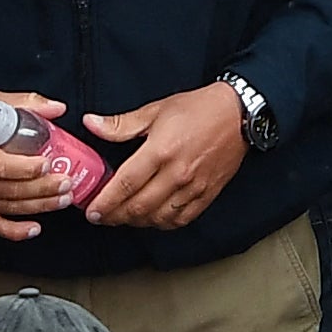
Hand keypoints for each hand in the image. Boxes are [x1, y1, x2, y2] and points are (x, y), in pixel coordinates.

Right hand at [0, 93, 78, 239]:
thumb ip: (27, 104)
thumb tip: (57, 108)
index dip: (25, 168)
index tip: (48, 164)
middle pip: (6, 188)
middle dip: (41, 188)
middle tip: (65, 183)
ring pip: (4, 207)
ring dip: (37, 206)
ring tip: (61, 200)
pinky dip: (13, 230)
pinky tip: (33, 228)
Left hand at [79, 83, 249, 233]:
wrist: (239, 113)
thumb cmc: (199, 109)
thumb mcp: (157, 110)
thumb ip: (121, 124)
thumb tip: (91, 124)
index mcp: (161, 150)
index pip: (125, 185)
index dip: (105, 202)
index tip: (91, 211)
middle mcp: (177, 173)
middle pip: (138, 207)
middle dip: (114, 216)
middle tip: (101, 216)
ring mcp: (194, 187)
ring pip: (157, 217)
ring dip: (136, 221)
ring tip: (124, 216)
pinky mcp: (207, 194)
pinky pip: (180, 219)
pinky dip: (162, 223)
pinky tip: (153, 217)